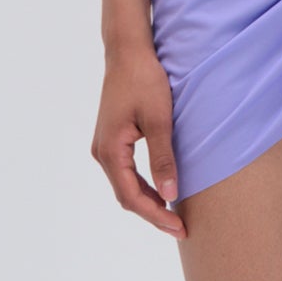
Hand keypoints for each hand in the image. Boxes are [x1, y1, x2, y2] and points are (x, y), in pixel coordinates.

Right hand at [92, 40, 186, 237]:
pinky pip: (125, 173)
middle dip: (153, 214)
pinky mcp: (112, 140)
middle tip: (180, 228)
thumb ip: (163, 159)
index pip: (132, 196)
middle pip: (126, 196)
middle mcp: (101, 152)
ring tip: (173, 215)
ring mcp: (104, 146)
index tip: (178, 227)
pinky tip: (162, 191)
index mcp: (110, 150)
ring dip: (148, 202)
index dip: (156, 216)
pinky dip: (143, 187)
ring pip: (125, 185)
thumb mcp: (159, 121)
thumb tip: (170, 195)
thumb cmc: (144, 81)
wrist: (127, 52)